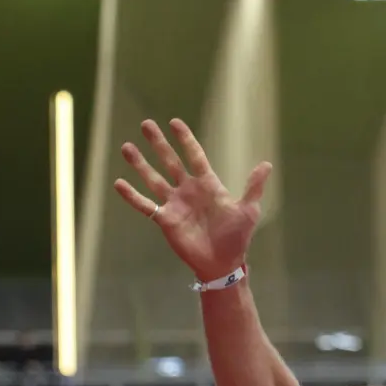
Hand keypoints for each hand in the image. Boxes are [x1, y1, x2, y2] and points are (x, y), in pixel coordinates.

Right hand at [113, 119, 273, 281]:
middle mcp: (188, 190)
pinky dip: (132, 196)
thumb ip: (253, 187)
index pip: (195, 156)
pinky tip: (118, 183)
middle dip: (158, 144)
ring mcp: (175, 204)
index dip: (185, 140)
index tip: (174, 122)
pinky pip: (145, 205)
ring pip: (153, 179)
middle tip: (146, 124)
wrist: (223, 263)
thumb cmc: (237, 237)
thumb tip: (267, 163)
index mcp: (208, 185)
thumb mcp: (248, 210)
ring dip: (140, 164)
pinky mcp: (165, 220)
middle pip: (170, 161)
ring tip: (126, 147)